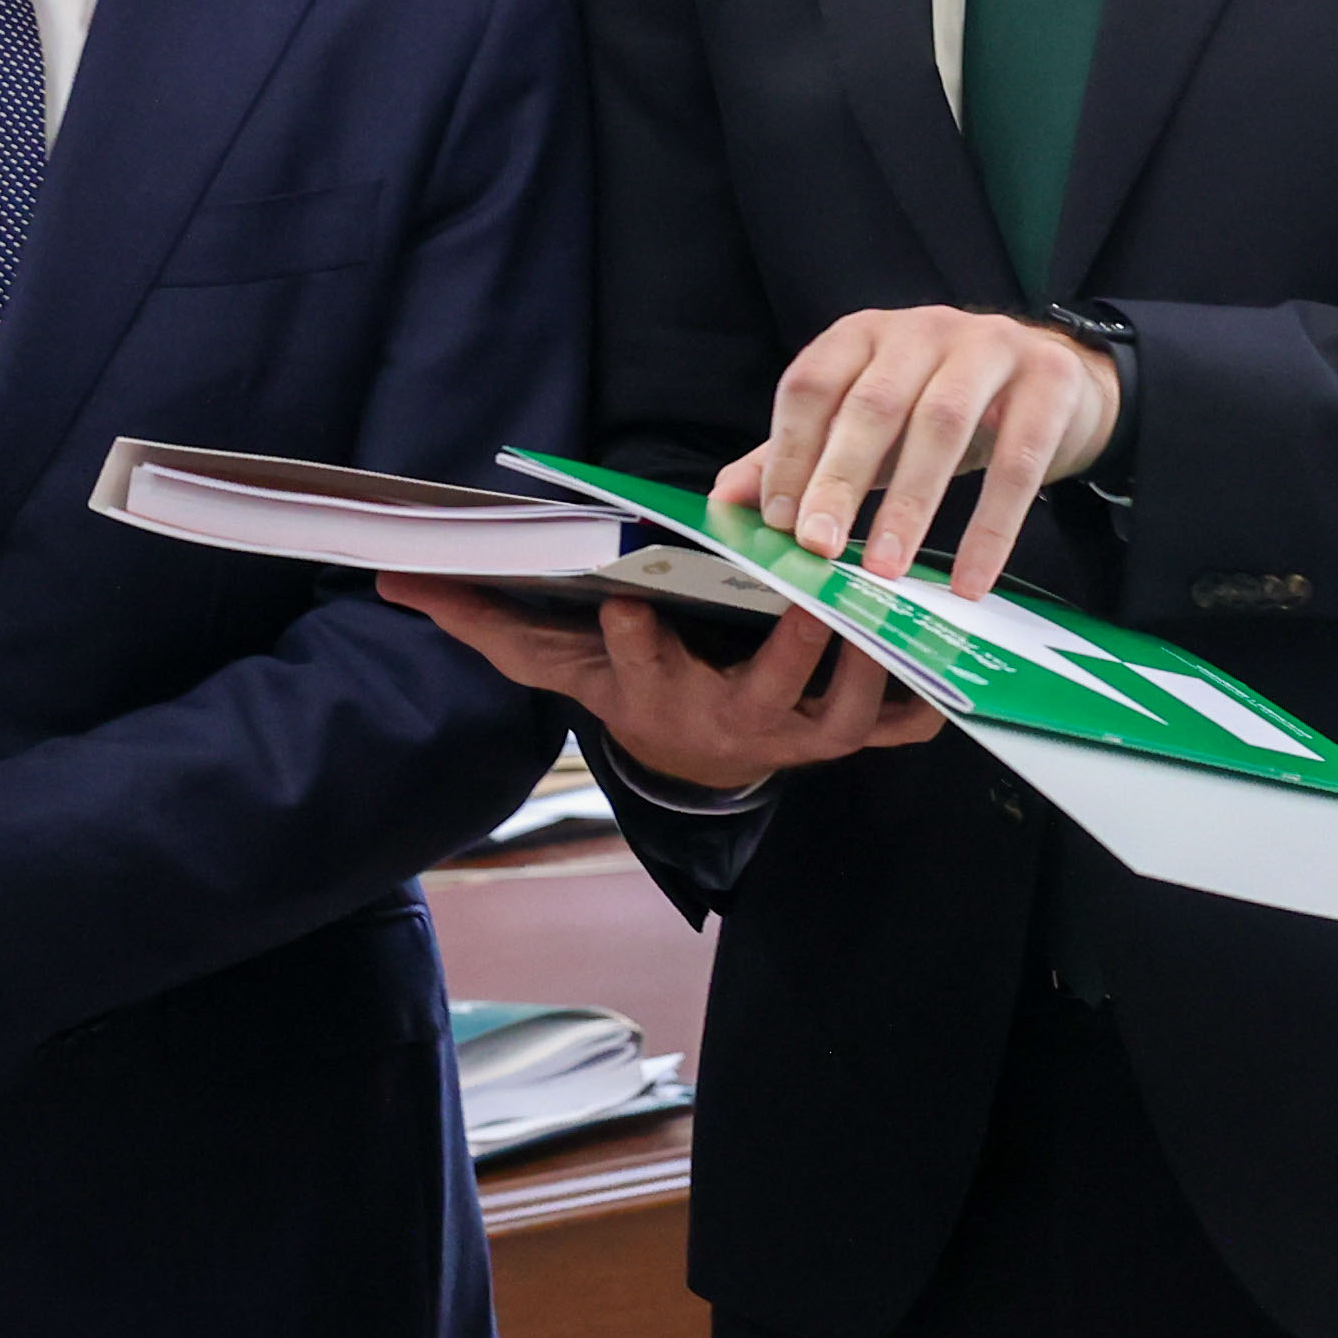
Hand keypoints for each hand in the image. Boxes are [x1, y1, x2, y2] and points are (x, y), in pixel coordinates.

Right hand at [380, 580, 943, 793]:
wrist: (682, 756)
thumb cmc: (621, 688)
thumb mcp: (553, 660)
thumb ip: (482, 620)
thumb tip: (391, 580)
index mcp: (656, 698)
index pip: (636, 671)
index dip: (633, 644)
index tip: (630, 605)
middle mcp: (728, 723)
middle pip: (759, 696)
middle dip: (784, 653)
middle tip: (806, 602)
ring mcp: (792, 737)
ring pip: (836, 714)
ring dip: (866, 673)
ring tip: (883, 620)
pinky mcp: (839, 737)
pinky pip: (888, 735)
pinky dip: (919, 715)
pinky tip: (946, 684)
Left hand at [714, 306, 1116, 598]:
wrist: (1057, 384)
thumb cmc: (940, 408)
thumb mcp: (868, 426)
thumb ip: (798, 457)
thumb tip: (724, 502)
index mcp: (865, 334)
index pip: (812, 383)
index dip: (788, 450)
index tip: (777, 521)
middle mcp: (924, 329)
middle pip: (873, 403)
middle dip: (841, 479)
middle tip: (819, 548)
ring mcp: (992, 347)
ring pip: (944, 422)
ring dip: (911, 502)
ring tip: (886, 569)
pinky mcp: (1049, 381)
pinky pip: (1019, 460)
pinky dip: (992, 527)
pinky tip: (971, 579)